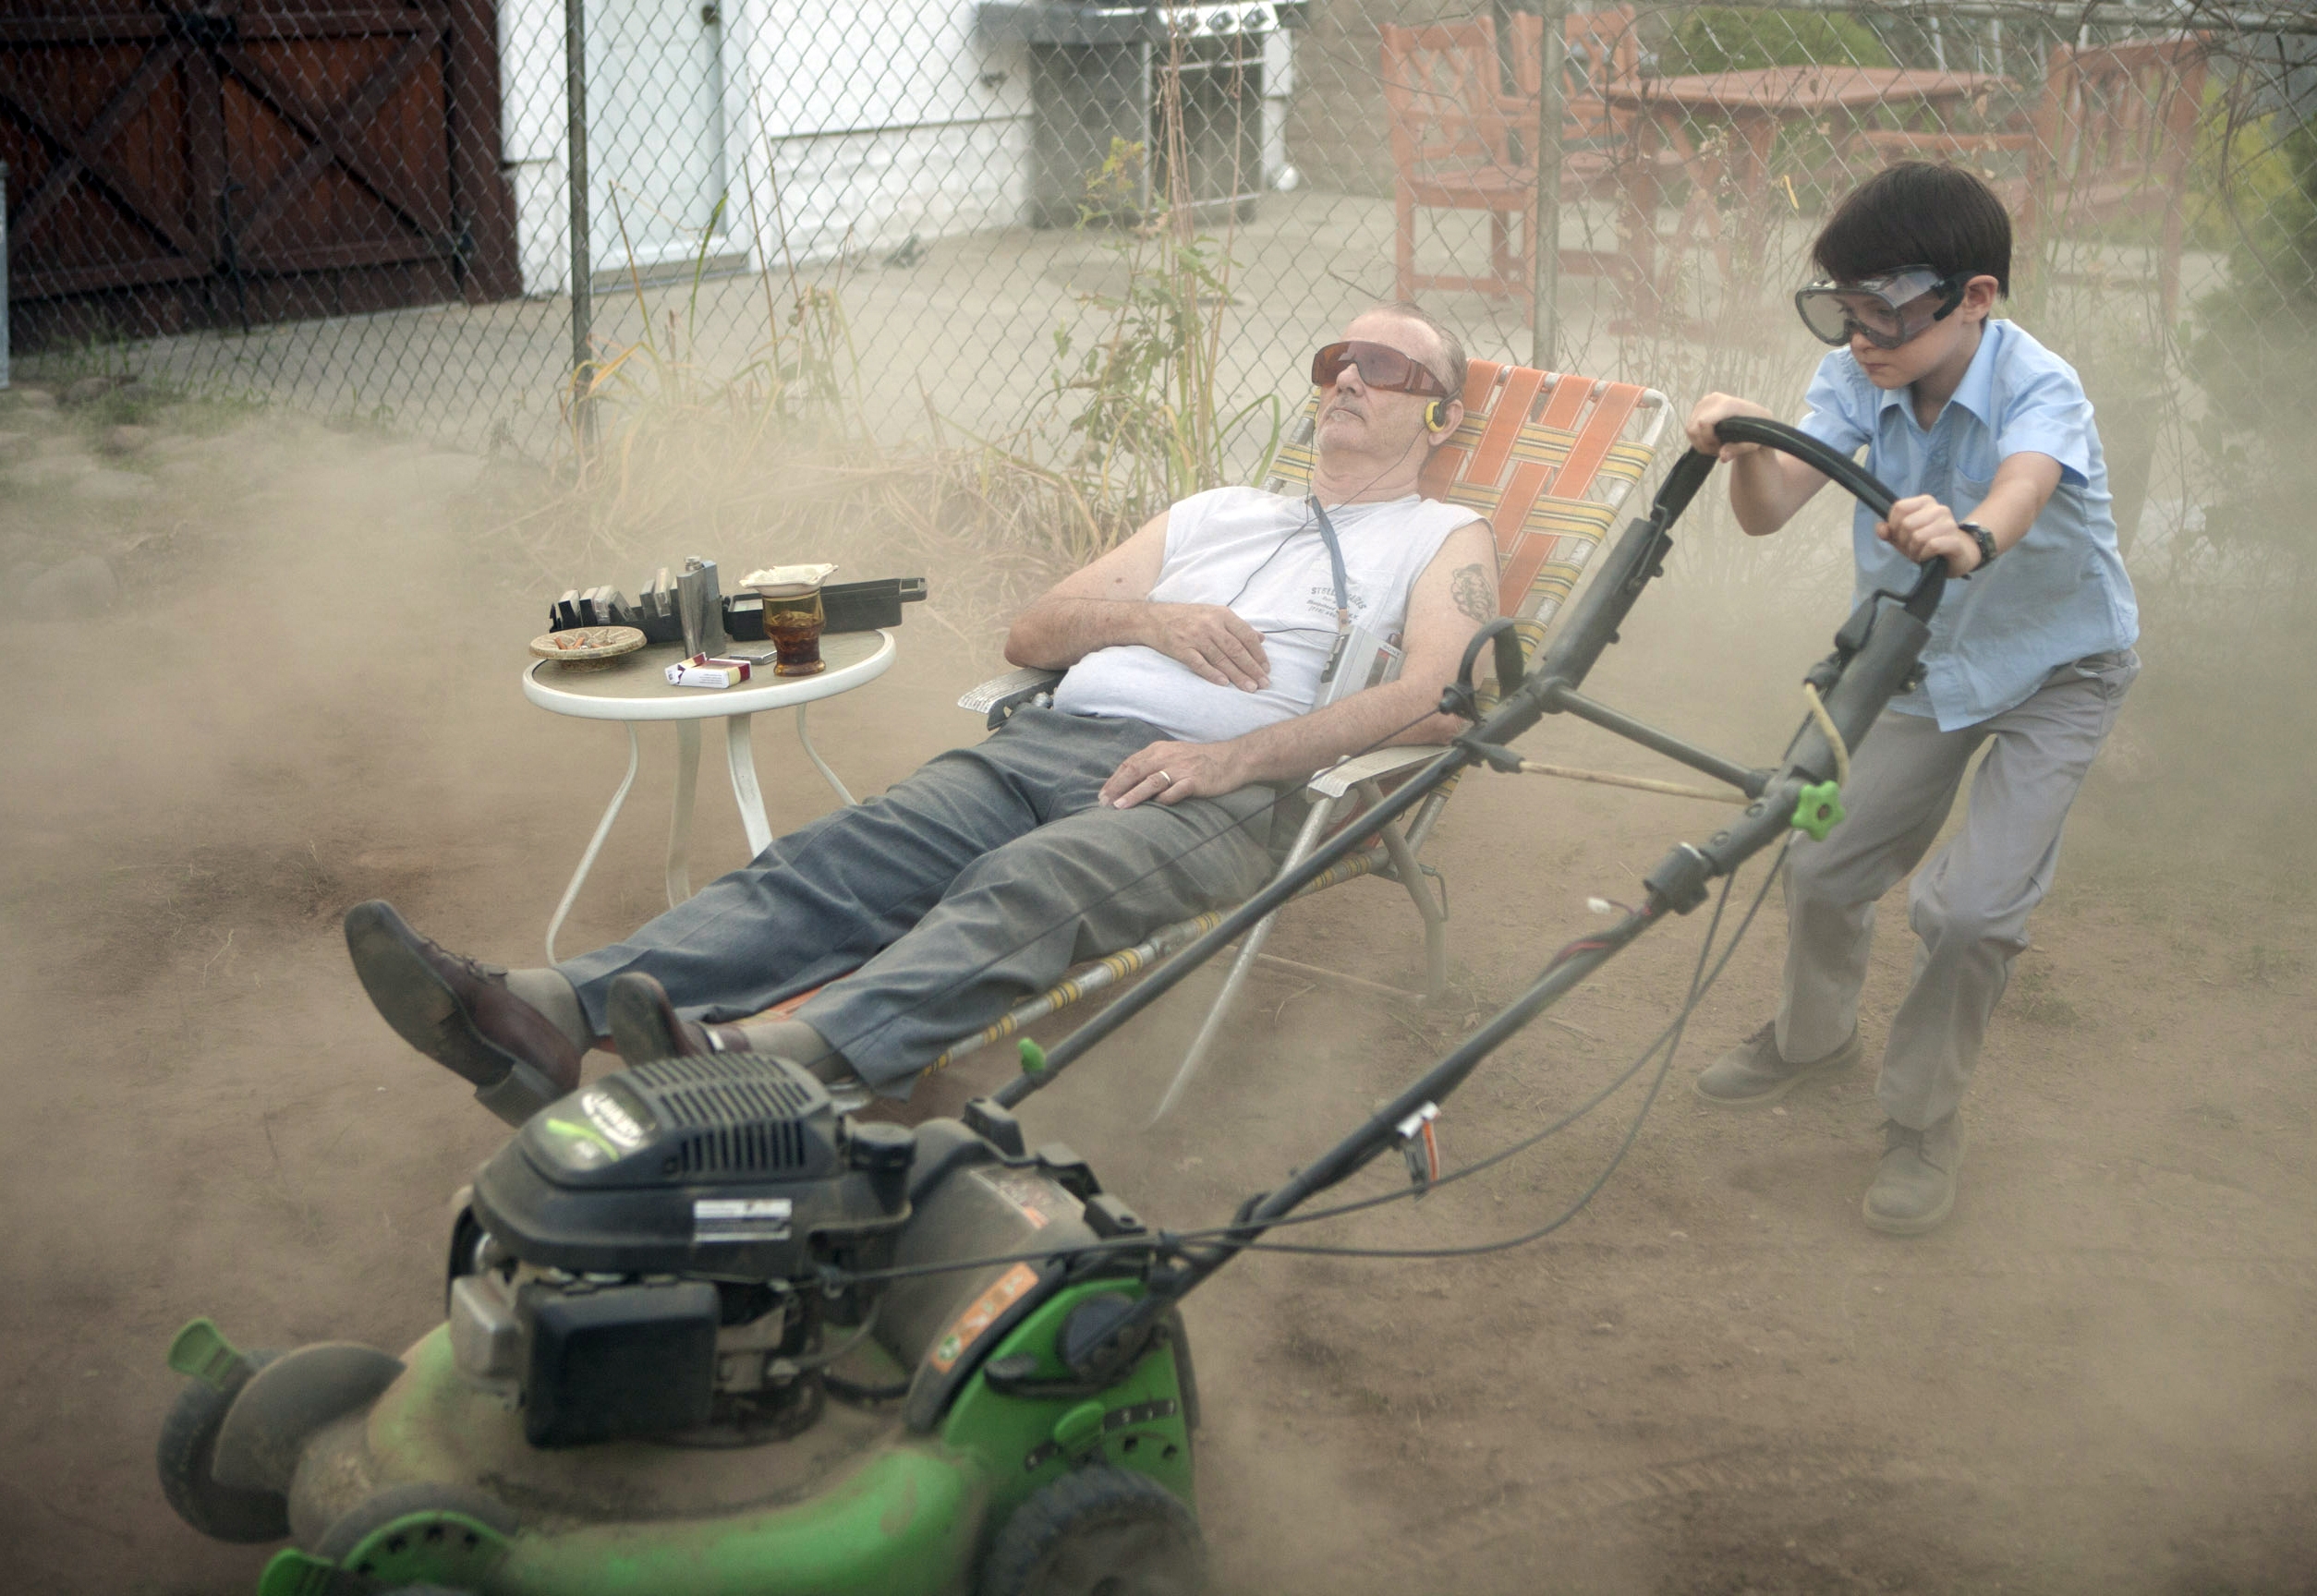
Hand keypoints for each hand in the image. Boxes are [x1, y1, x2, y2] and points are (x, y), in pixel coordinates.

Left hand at [1101, 740, 1249, 808]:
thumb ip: (1152, 765)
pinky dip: (1164, 799)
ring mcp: (1182, 769)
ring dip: (1134, 794)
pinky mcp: (1195, 781)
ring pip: (1152, 781)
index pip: (1130, 764)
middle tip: (1104, 803)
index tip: (1102, 795)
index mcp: (1159, 750)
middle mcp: (1167, 757)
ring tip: (1119, 807)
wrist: (1232, 758)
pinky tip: (1155, 807)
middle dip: (1117, 788)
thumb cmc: (1199, 760)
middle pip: (1136, 771)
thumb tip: (1128, 783)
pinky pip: (1176, 790)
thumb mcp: (1173, 756)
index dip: (1114, 780)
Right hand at [1145, 604, 1269, 690]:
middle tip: (1264, 683)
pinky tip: (1224, 684)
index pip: (1246, 636)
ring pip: (1221, 659)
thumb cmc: (1188, 617)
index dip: (1258, 653)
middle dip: (1252, 668)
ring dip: (1237, 675)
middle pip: (1236, 650)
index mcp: (1222, 615)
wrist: (1154, 618)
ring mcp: (1195, 637)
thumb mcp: (1214, 614)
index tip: (1266, 668)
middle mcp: (1210, 625)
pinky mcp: (1182, 648)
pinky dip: (1212, 674)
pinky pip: (1199, 664)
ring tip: (1250, 688)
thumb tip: (1261, 638)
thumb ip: (1238, 626)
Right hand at [1684, 393, 1775, 459]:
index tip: (1720, 445)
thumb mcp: (1751, 444)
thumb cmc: (1757, 431)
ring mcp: (1705, 401)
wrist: (1757, 418)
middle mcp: (1714, 399)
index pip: (1703, 423)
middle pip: (1693, 428)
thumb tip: (1723, 457)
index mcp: (1728, 405)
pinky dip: (1698, 438)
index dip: (1707, 439)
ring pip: (1690, 429)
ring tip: (1716, 445)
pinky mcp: (1700, 405)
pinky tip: (1711, 440)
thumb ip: (1737, 450)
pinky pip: (1690, 426)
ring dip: (1700, 442)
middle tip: (1718, 449)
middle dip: (1703, 444)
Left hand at [1876, 494, 1979, 573]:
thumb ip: (1890, 531)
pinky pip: (1931, 546)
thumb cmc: (1928, 543)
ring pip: (1918, 537)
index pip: (1899, 507)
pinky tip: (1929, 557)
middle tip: (1913, 547)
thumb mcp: (1904, 537)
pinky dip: (1924, 555)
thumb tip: (1881, 528)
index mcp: (1926, 502)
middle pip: (1906, 524)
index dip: (1893, 525)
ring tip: (1921, 552)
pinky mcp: (1955, 541)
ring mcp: (1949, 524)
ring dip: (1914, 550)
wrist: (1958, 555)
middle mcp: (1939, 509)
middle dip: (1904, 541)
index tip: (1901, 534)